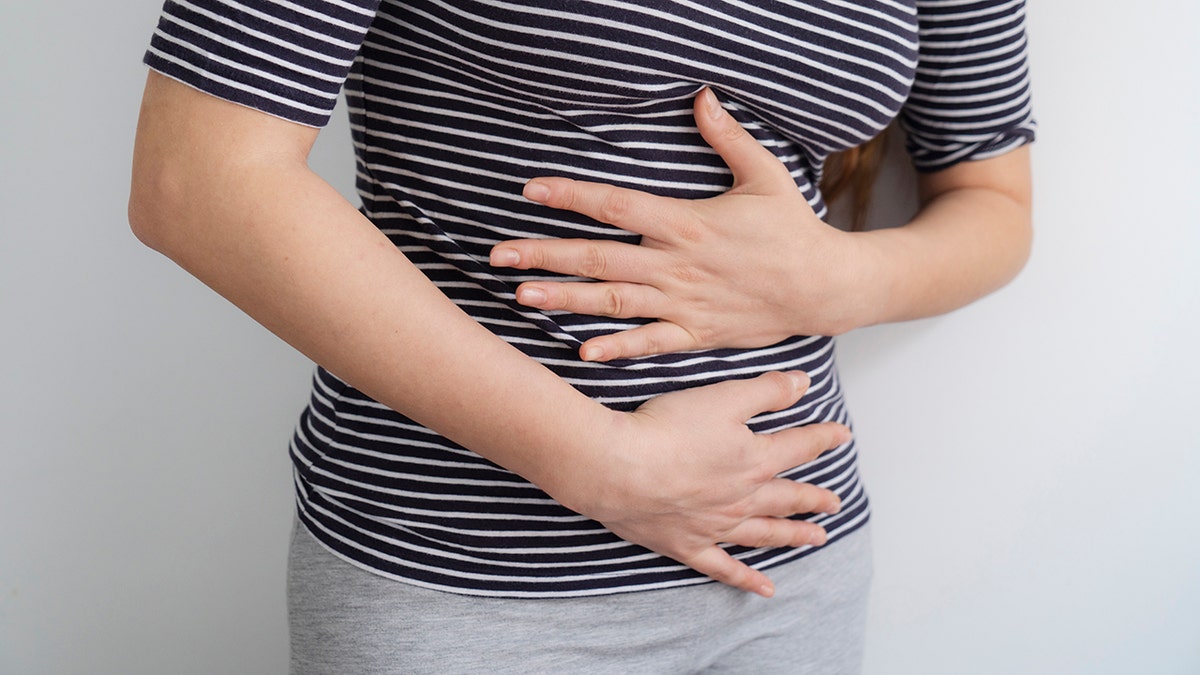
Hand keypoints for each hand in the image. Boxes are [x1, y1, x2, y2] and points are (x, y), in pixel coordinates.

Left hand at [490, 88, 881, 361]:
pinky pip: (650, 343)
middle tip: (498, 255)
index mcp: (687, 223)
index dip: (571, 196)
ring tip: (521, 296)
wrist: (824, 287)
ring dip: (565, 300)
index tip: (530, 189)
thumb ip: (728, 137)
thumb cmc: (793, 229)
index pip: (617, 205)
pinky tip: (581, 351)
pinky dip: (617, 348)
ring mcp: (684, 303)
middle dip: (545, 255)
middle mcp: (677, 265)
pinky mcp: (696, 334)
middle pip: (599, 257)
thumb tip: (702, 96)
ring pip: (613, 301)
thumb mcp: (765, 175)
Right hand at [542, 371, 849, 597]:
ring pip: (765, 533)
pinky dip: (747, 580)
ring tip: (816, 539)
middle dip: (814, 498)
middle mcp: (742, 498)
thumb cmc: (666, 429)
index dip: (823, 439)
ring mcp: (716, 526)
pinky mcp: (687, 545)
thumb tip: (804, 383)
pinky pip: (724, 568)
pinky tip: (765, 589)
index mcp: (753, 460)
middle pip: (788, 497)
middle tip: (835, 503)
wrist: (619, 468)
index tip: (842, 436)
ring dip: (793, 535)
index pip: (799, 447)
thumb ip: (767, 391)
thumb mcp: (723, 397)